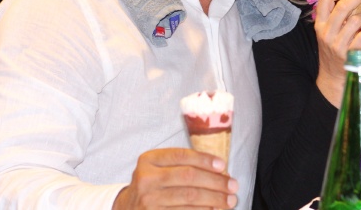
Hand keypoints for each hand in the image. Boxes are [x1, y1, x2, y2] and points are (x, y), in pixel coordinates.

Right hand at [112, 148, 237, 208]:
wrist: (127, 207)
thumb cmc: (151, 184)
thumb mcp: (158, 167)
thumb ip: (181, 163)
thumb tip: (218, 168)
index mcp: (149, 160)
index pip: (182, 155)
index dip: (205, 160)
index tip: (223, 166)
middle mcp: (146, 179)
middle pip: (188, 177)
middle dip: (215, 181)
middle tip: (232, 186)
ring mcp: (148, 200)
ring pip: (189, 198)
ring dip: (214, 199)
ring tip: (229, 200)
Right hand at [313, 0, 360, 106]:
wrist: (332, 76)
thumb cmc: (333, 49)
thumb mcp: (328, 32)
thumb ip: (336, 16)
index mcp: (319, 24)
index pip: (325, 0)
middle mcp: (326, 33)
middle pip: (342, 7)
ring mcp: (337, 44)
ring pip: (355, 20)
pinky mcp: (348, 54)